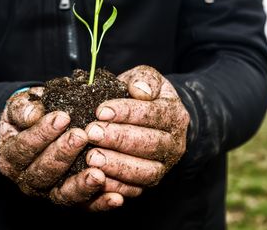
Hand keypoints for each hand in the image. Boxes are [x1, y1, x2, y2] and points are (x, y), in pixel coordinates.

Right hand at [0, 87, 137, 210]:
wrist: (36, 130)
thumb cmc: (30, 115)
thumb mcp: (19, 106)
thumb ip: (21, 108)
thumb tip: (33, 114)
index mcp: (11, 157)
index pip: (24, 147)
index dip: (42, 133)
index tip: (62, 117)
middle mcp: (26, 180)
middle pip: (43, 172)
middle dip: (63, 154)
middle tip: (82, 136)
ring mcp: (47, 193)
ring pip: (62, 194)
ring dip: (81, 185)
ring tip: (98, 174)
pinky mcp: (69, 200)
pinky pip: (84, 206)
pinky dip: (100, 204)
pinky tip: (116, 198)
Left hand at [85, 65, 189, 187]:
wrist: (149, 117)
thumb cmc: (141, 94)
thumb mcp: (145, 78)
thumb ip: (145, 79)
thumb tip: (139, 90)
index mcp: (175, 115)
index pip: (153, 115)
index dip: (126, 113)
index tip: (101, 111)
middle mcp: (174, 144)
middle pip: (150, 145)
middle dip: (118, 139)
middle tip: (92, 133)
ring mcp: (164, 166)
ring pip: (145, 172)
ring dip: (117, 165)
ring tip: (91, 157)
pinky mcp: (150, 182)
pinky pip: (135, 189)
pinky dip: (116, 186)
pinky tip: (96, 177)